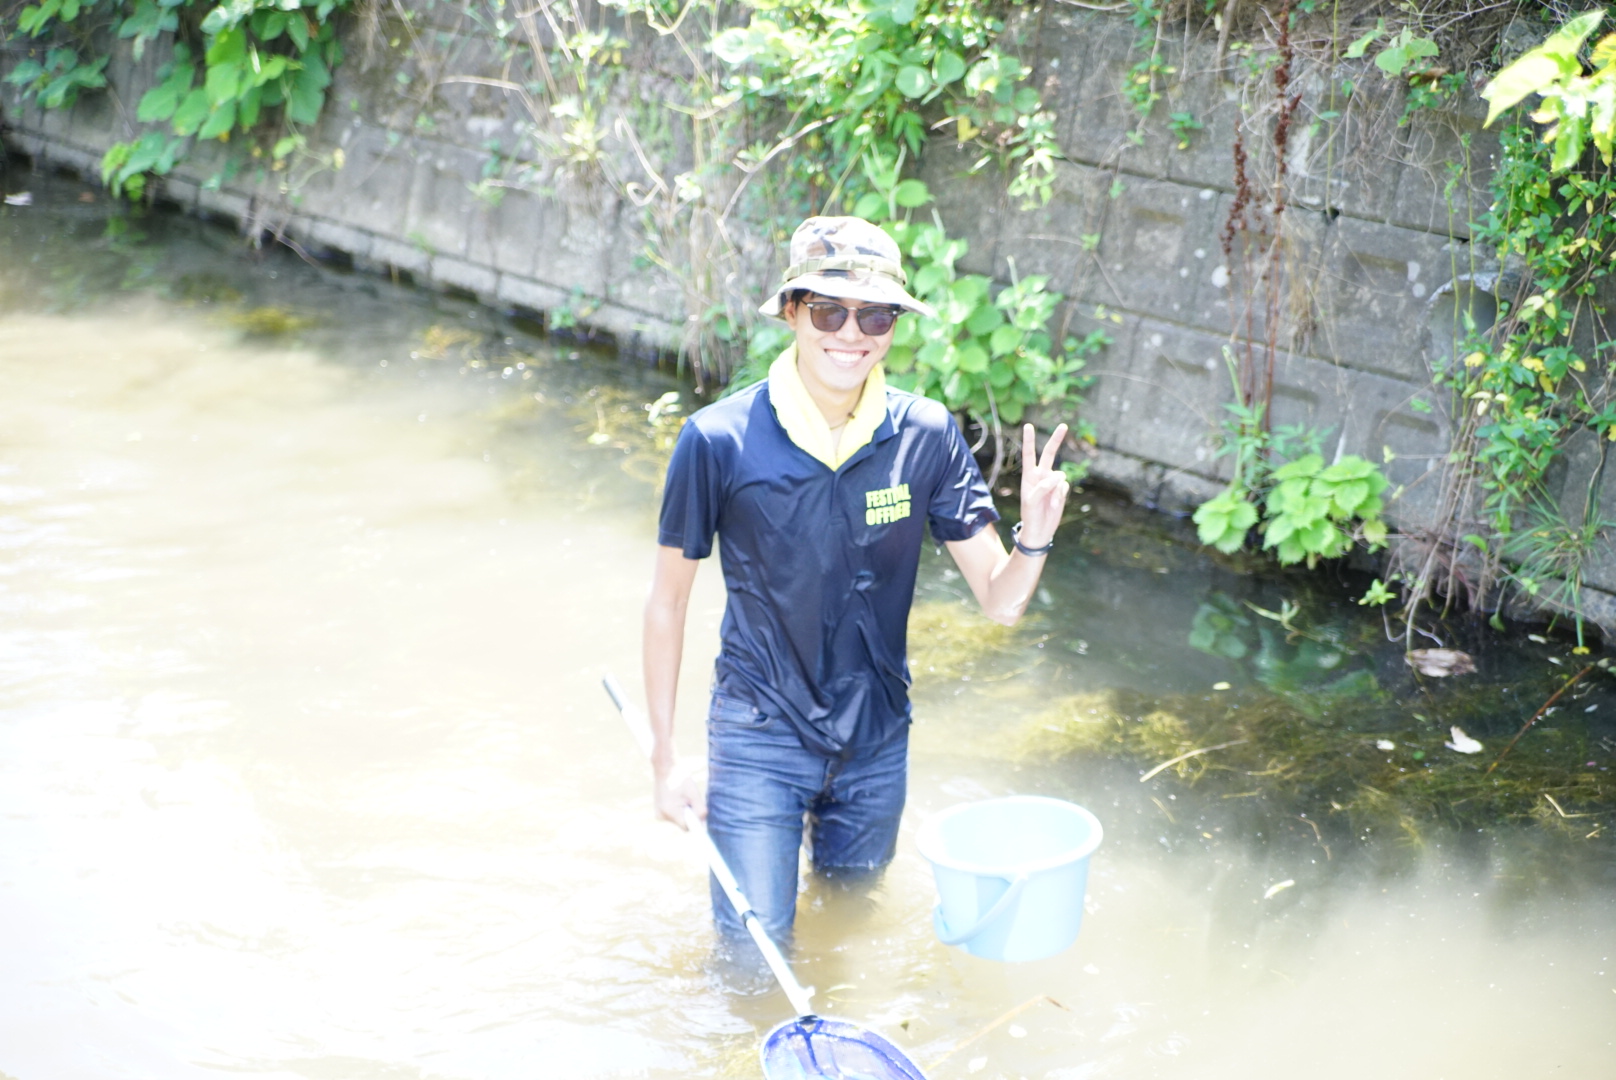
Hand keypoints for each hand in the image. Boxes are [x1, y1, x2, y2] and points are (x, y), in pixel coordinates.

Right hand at [653, 757, 706, 828]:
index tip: (699, 817)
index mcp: (670, 812)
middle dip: (688, 815)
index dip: (694, 822)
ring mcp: (658, 814)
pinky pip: (672, 815)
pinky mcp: (657, 811)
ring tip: (681, 797)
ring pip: (677, 819)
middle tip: (689, 800)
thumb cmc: (681, 779)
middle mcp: (661, 816)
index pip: (686, 827)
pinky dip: (676, 809)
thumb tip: (702, 824)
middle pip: (682, 824)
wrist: (665, 767)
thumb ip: (700, 810)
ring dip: (682, 812)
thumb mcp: (694, 794)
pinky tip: (675, 798)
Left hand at [1017, 423, 1070, 549]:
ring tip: (1048, 503)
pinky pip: (1065, 486)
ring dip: (1056, 489)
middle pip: (1049, 454)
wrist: (1040, 529)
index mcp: (1029, 476)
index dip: (1029, 440)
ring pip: (1060, 475)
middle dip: (1056, 440)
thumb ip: (1042, 487)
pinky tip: (1054, 505)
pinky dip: (1060, 496)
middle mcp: (1041, 475)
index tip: (1028, 426)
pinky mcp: (1061, 490)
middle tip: (1063, 425)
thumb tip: (1057, 477)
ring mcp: (1052, 482)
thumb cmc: (1030, 515)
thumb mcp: (1031, 501)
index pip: (1029, 454)